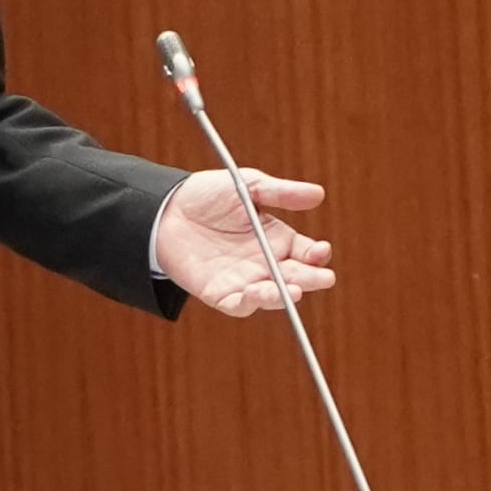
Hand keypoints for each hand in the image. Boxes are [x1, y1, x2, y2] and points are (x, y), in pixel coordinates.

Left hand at [154, 168, 335, 317]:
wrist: (166, 208)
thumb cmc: (208, 195)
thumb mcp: (248, 186)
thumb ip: (281, 193)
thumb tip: (318, 194)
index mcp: (276, 238)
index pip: (306, 252)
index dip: (317, 254)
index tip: (321, 251)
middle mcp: (264, 263)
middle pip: (295, 277)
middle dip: (311, 279)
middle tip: (324, 278)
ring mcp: (243, 280)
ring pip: (270, 296)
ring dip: (283, 296)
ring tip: (295, 290)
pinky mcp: (219, 293)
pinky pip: (239, 305)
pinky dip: (251, 302)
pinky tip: (259, 292)